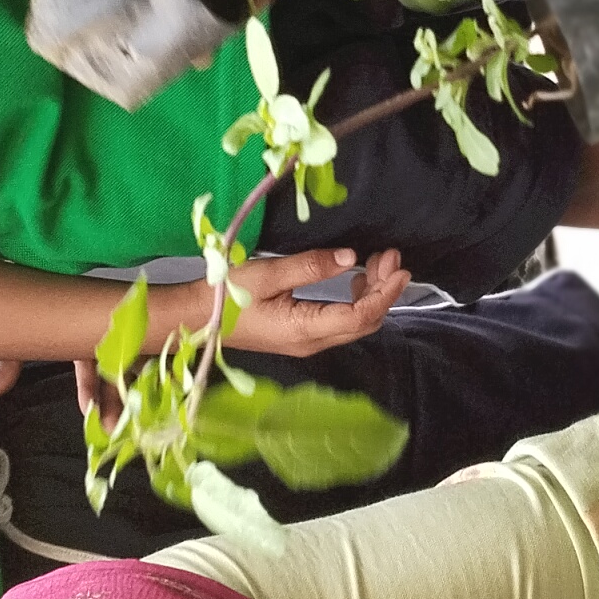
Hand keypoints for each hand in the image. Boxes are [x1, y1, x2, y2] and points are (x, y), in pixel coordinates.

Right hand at [217, 246, 410, 357]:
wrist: (198, 319)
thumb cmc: (228, 295)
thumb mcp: (268, 274)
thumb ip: (310, 266)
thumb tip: (350, 258)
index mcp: (305, 329)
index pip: (360, 316)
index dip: (385, 293)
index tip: (399, 267)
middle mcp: (313, 342)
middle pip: (364, 322)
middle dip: (383, 289)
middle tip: (389, 256)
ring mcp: (308, 342)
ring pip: (356, 323)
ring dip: (372, 294)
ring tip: (376, 263)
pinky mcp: (303, 336)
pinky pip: (342, 323)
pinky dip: (357, 301)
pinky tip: (353, 279)